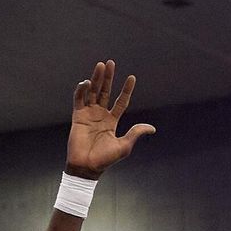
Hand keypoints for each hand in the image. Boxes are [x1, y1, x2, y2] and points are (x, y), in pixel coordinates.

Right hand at [66, 61, 155, 177]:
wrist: (86, 167)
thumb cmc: (105, 160)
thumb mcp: (124, 146)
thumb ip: (135, 133)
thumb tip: (152, 128)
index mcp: (112, 121)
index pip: (121, 102)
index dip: (126, 90)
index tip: (132, 78)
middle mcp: (100, 115)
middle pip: (105, 92)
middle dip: (108, 78)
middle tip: (111, 63)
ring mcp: (88, 114)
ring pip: (93, 92)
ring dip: (96, 78)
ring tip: (100, 66)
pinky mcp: (77, 116)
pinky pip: (79, 99)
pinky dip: (82, 90)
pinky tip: (87, 82)